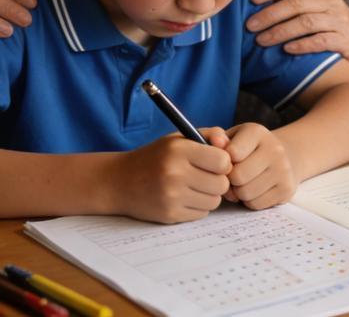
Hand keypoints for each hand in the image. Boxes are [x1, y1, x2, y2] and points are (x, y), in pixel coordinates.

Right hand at [113, 128, 232, 223]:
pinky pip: (201, 214)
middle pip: (221, 184)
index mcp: (178, 150)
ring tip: (192, 187)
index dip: (222, 162)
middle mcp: (174, 173)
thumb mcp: (177, 139)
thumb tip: (229, 144)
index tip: (214, 162)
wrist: (119, 181)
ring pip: (214, 201)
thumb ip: (208, 135)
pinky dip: (197, 207)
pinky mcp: (170, 214)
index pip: (223, 161)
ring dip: (208, 195)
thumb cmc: (154, 158)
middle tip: (204, 176)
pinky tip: (183, 198)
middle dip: (217, 181)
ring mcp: (171, 196)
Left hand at [223, 123, 298, 210]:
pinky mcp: (287, 189)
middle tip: (231, 177)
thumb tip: (215, 141)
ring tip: (241, 183)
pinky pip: (256, 204)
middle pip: (238, 176)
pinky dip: (250, 201)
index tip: (226, 161)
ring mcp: (284, 170)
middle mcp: (274, 149)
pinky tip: (253, 190)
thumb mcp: (231, 137)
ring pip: (246, 193)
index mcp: (257, 132)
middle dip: (230, 180)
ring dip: (238, 193)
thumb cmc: (247, 148)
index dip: (222, 162)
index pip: (232, 153)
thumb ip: (216, 136)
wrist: (282, 157)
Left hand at [246, 0, 348, 74]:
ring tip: (262, 41)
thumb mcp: (320, 2)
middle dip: (270, 14)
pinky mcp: (346, 41)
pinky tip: (287, 50)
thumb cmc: (338, 24)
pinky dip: (303, 45)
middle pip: (296, 4)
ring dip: (281, 31)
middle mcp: (331, 3)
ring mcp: (340, 21)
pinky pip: (322, 41)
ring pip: (306, 22)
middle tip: (250, 26)